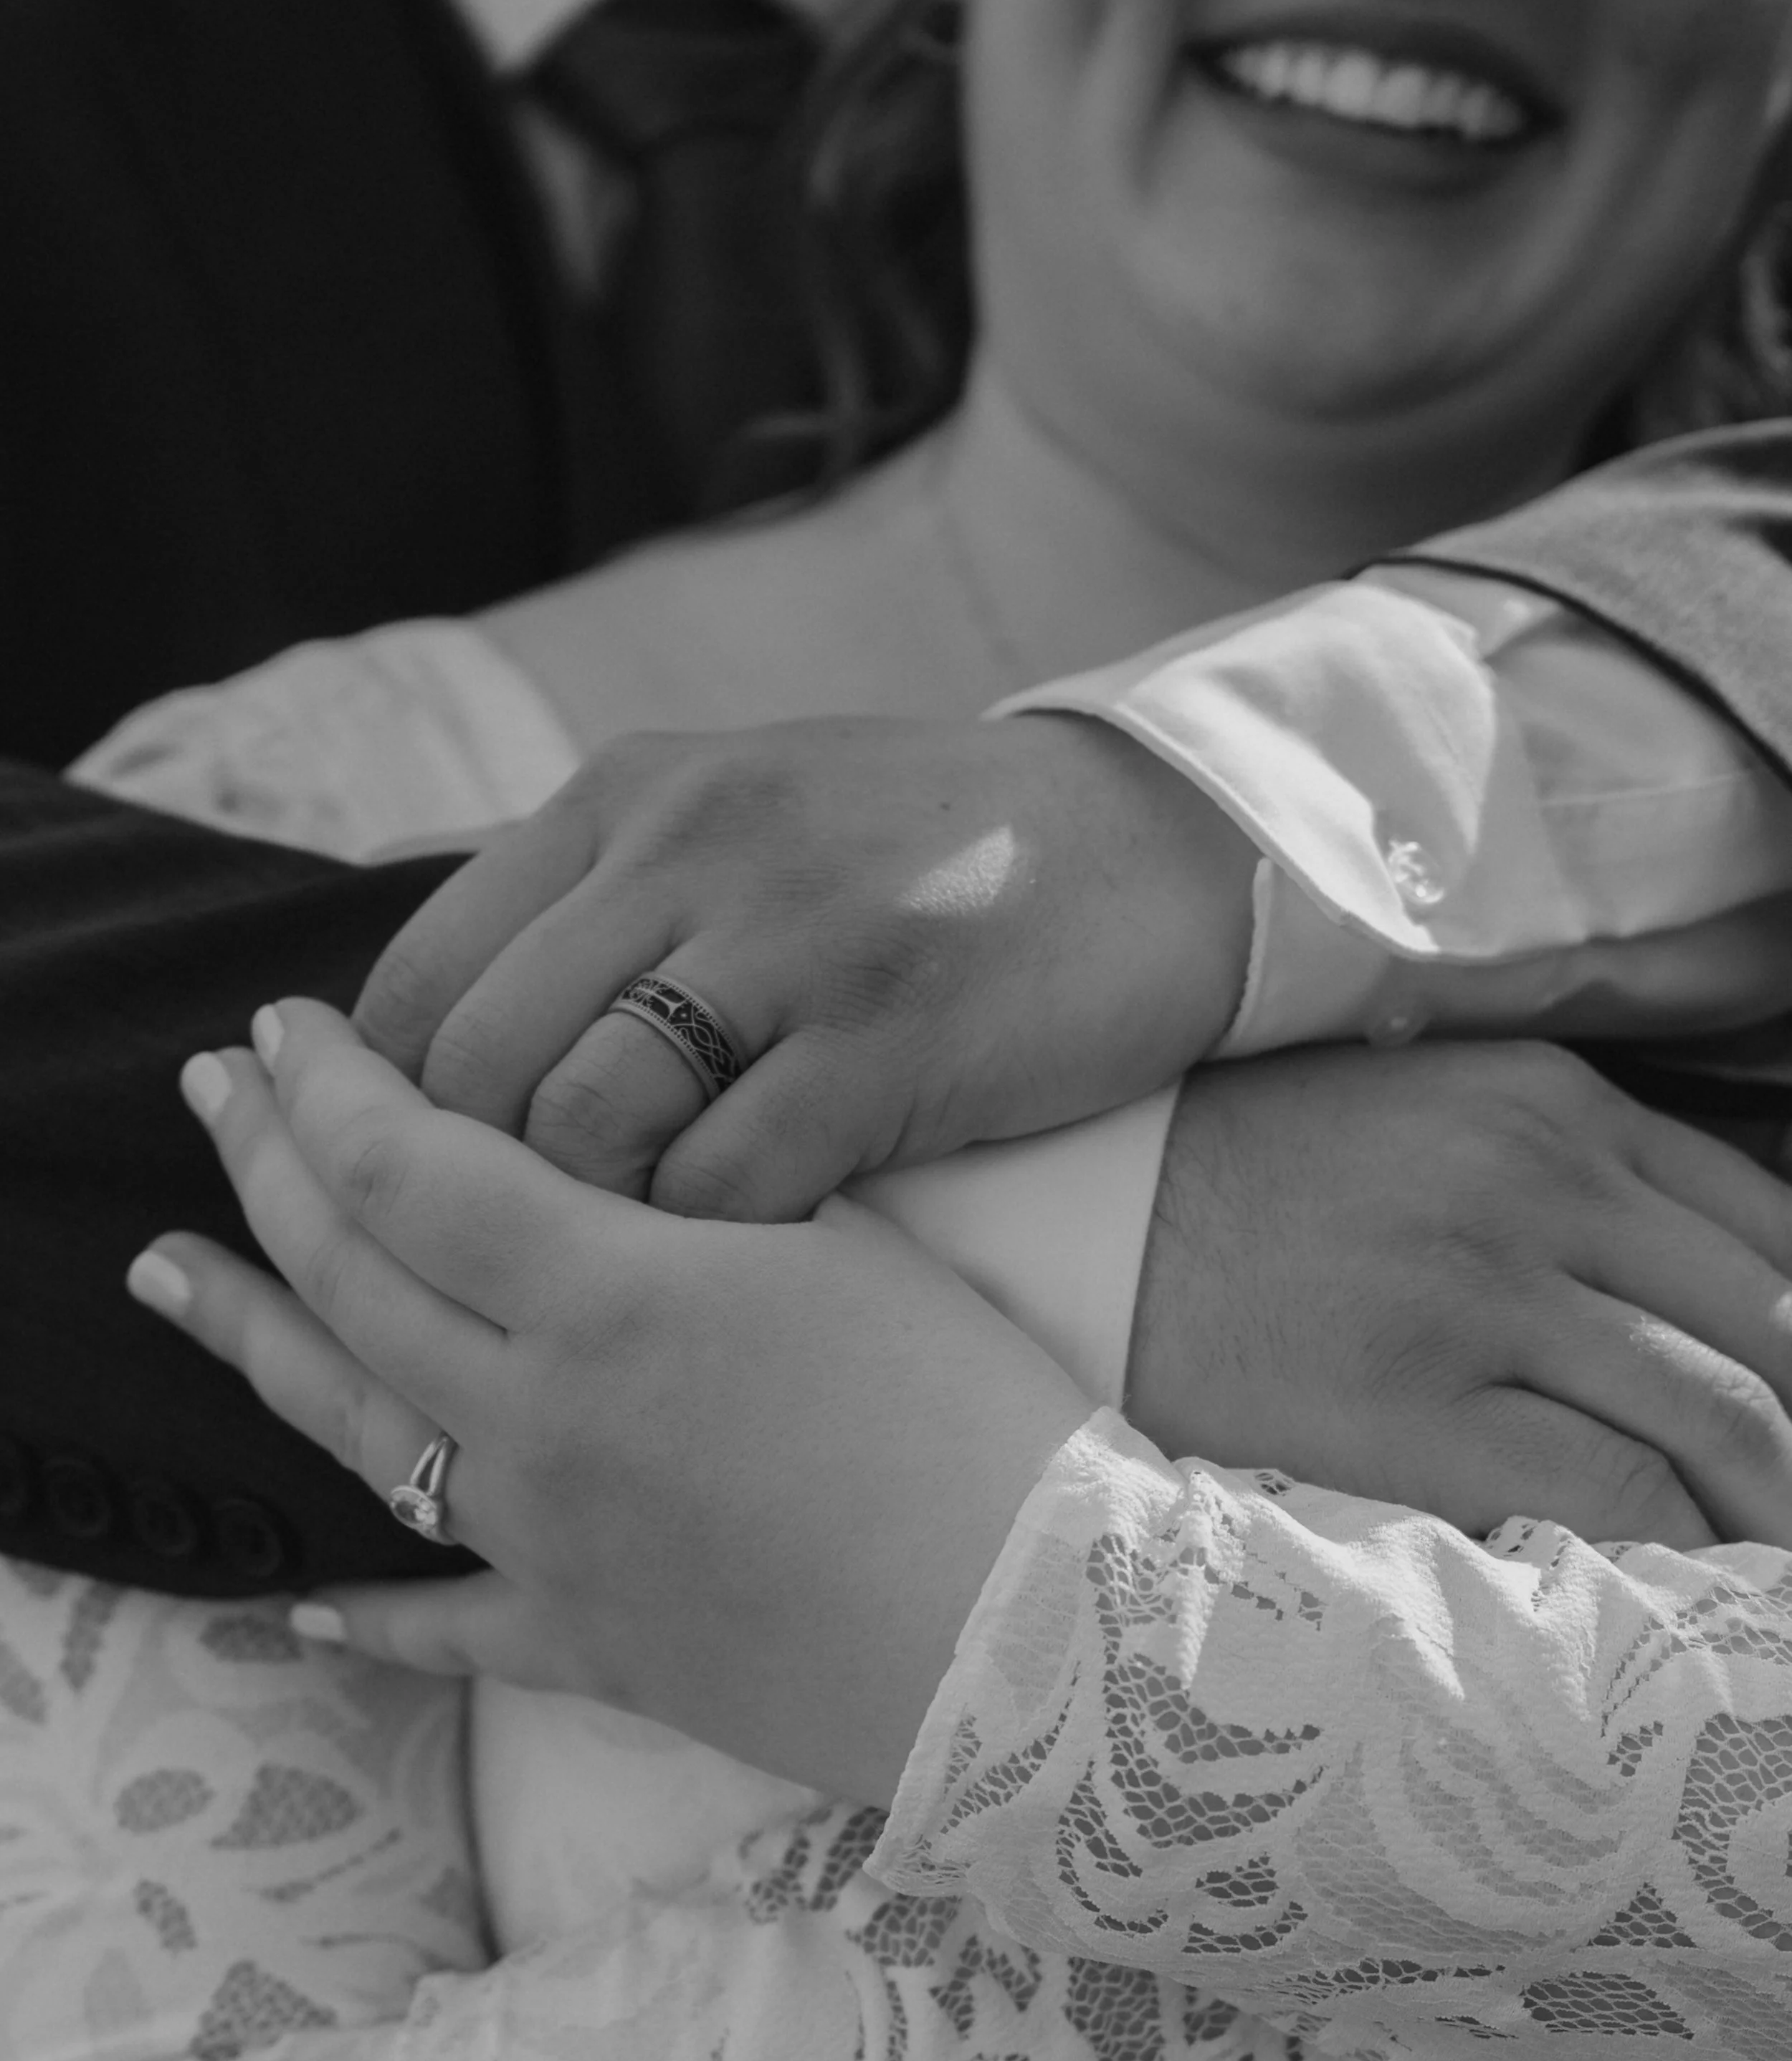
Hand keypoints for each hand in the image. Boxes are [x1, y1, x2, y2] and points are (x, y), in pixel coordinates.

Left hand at [137, 1003, 1087, 1801]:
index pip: (409, 1165)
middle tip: (206, 1093)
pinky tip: (300, 1604)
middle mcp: (542, 1416)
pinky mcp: (592, 1646)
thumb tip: (592, 1157)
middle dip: (267, 1167)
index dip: (326, 1086)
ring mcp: (550, 1542)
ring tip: (167, 1275)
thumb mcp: (846, 1253)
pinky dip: (369, 1613)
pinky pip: (448, 1625)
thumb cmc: (984, 1418)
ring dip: (250, 1337)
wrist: (1051, 1636)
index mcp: (611, 1296)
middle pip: (354, 1276)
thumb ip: (697, 1191)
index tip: (279, 1024)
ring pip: (357, 1426)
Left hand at [351, 713, 1258, 1219]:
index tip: (434, 1198)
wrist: (1152, 848)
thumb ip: (587, 899)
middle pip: (479, 1067)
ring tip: (639, 1264)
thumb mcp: (731, 817)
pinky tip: (742, 1259)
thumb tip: (416, 1042)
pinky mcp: (889, 1038)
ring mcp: (790, 939)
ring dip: (592, 1225)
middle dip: (481, 1189)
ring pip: (586, 1125)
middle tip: (534, 1261)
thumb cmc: (919, 865)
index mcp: (625, 796)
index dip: (392, 1118)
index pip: (418, 982)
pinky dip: (707, 1243)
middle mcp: (686, 848)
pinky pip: (726, 1182)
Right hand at [1130, 1040, 1791, 1548]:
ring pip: (1721, 1415)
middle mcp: (1539, 1179)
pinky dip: (1679, 1551)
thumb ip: (1557, 1183)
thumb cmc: (1241, 1188)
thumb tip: (1679, 1302)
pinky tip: (1680, 1593)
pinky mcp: (1411, 1404)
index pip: (1771, 1225)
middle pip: (1773, 1326)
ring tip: (1775, 1579)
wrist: (1068, 1220)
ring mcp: (1479, 1291)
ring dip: (1778, 1514)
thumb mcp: (1426, 1126)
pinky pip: (1612, 1493)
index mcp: (1551, 1103)